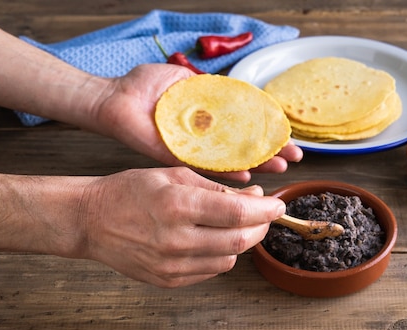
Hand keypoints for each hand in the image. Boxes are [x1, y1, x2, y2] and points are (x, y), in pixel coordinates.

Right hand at [79, 166, 284, 287]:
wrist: (90, 221)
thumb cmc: (130, 191)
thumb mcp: (173, 175)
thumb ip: (216, 188)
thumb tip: (255, 195)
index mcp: (177, 206)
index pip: (237, 213)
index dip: (265, 209)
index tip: (277, 203)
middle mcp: (175, 240)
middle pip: (239, 240)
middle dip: (261, 226)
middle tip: (264, 214)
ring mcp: (171, 265)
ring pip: (229, 258)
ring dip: (242, 241)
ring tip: (236, 223)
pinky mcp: (168, 280)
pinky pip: (211, 270)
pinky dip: (222, 254)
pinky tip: (215, 238)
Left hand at [94, 64, 302, 181]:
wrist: (113, 99)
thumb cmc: (143, 86)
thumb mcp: (182, 77)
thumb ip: (206, 85)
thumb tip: (232, 88)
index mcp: (209, 118)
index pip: (245, 125)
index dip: (268, 130)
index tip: (288, 135)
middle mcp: (205, 137)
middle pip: (244, 146)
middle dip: (271, 151)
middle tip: (293, 158)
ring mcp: (193, 149)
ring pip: (231, 160)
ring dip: (257, 164)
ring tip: (279, 167)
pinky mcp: (178, 158)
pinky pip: (206, 167)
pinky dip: (226, 173)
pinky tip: (247, 176)